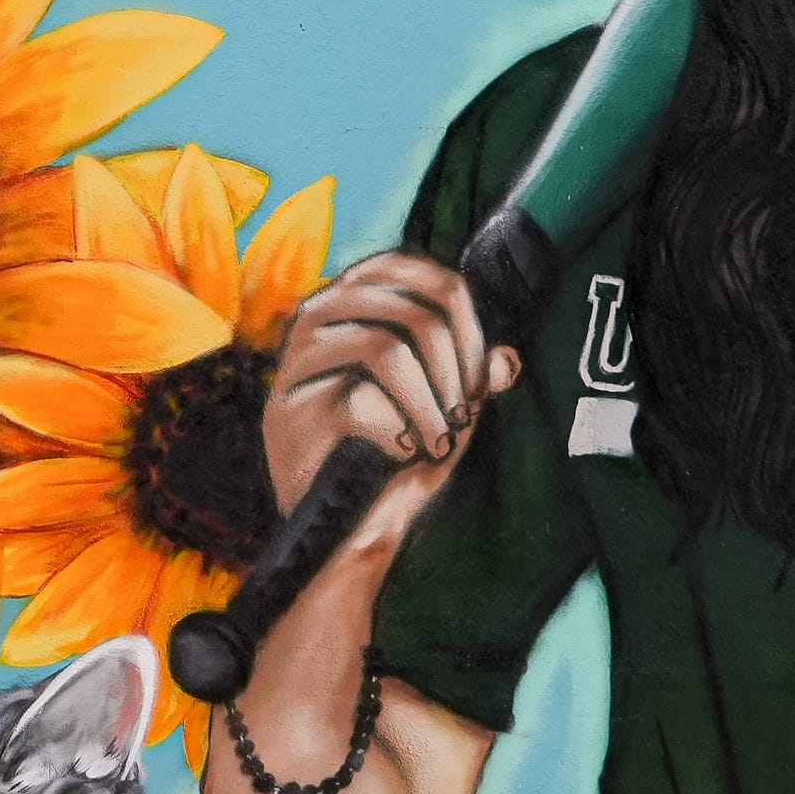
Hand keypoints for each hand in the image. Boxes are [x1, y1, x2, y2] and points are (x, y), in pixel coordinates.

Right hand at [263, 251, 523, 515]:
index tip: (479, 386)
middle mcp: (326, 308)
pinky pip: (356, 402)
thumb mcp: (442, 406)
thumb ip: (473, 380)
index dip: (472, 335)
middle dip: (455, 374)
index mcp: (364, 292)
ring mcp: (301, 354)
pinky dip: (394, 431)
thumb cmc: (389, 444)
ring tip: (440, 443)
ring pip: (384, 349)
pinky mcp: (288, 406)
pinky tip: (403, 452)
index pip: (439, 283)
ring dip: (428, 405)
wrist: (333, 510)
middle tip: (463, 420)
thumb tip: (507, 363)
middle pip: (418, 315)